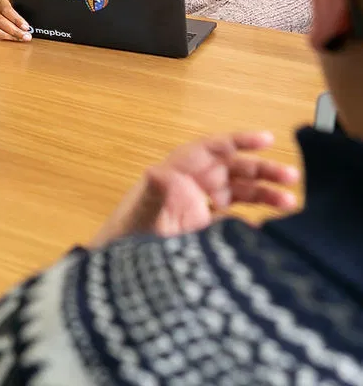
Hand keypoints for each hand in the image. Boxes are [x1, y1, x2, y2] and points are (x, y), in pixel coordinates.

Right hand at [0, 0, 31, 40]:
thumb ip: (24, 3)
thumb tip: (36, 15)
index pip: (6, 10)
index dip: (17, 20)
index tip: (26, 27)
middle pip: (0, 21)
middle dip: (15, 31)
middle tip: (26, 36)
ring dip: (8, 37)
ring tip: (20, 39)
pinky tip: (9, 39)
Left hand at [91, 131, 299, 247]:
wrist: (119, 271)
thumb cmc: (127, 237)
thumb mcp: (141, 214)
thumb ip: (154, 194)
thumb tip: (160, 173)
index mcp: (176, 174)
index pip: (210, 149)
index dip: (238, 141)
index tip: (266, 139)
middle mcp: (189, 187)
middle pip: (231, 169)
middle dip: (261, 170)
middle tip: (291, 177)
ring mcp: (197, 209)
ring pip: (237, 193)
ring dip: (263, 195)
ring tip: (291, 204)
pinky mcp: (203, 232)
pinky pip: (233, 220)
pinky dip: (252, 222)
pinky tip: (269, 231)